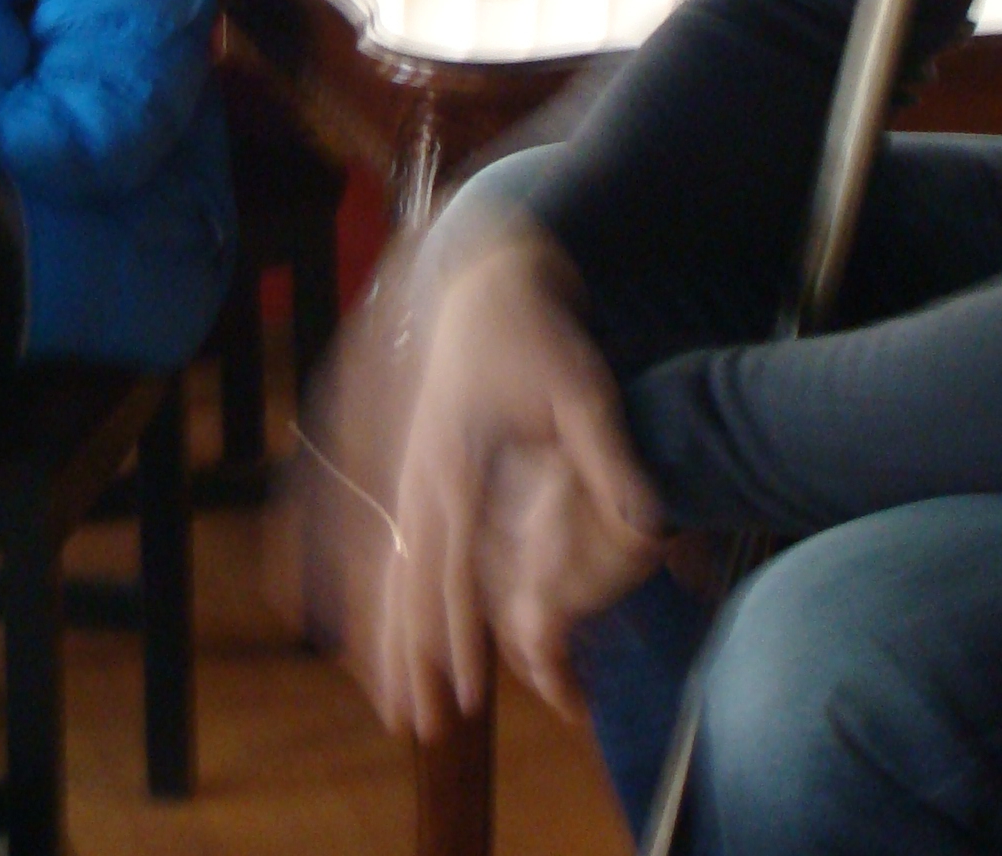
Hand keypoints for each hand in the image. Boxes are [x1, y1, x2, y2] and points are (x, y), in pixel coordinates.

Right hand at [376, 232, 663, 739]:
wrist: (485, 279)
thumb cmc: (540, 334)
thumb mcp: (584, 391)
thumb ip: (611, 460)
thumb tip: (647, 524)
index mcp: (457, 465)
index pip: (452, 572)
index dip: (458, 638)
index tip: (469, 695)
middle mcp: (421, 476)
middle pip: (408, 583)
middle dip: (410, 656)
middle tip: (415, 722)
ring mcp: (409, 470)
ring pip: (388, 568)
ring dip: (385, 633)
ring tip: (387, 695)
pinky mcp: (413, 464)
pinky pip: (381, 538)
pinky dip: (366, 586)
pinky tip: (353, 621)